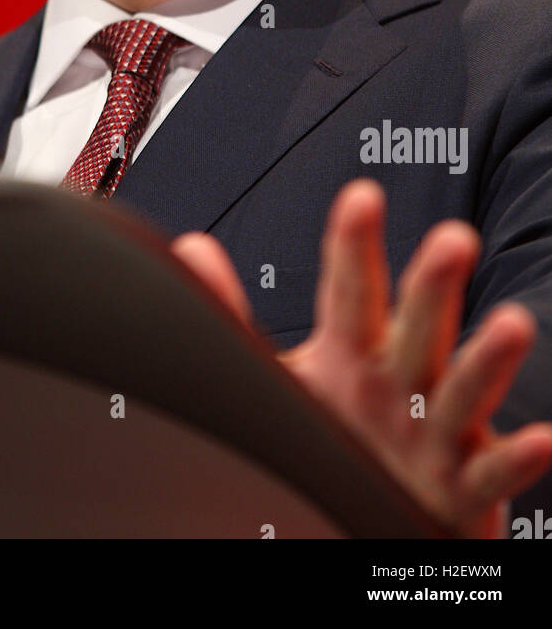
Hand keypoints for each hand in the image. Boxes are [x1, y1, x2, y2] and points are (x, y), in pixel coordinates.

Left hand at [170, 179, 551, 536]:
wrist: (363, 513)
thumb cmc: (330, 433)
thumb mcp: (281, 373)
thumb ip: (233, 315)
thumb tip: (193, 251)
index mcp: (352, 352)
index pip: (351, 290)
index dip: (354, 245)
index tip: (362, 196)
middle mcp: (399, 382)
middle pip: (416, 327)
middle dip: (433, 286)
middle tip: (453, 239)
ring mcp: (434, 432)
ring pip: (463, 390)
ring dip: (489, 360)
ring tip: (513, 324)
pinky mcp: (461, 489)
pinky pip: (490, 472)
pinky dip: (514, 459)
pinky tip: (538, 440)